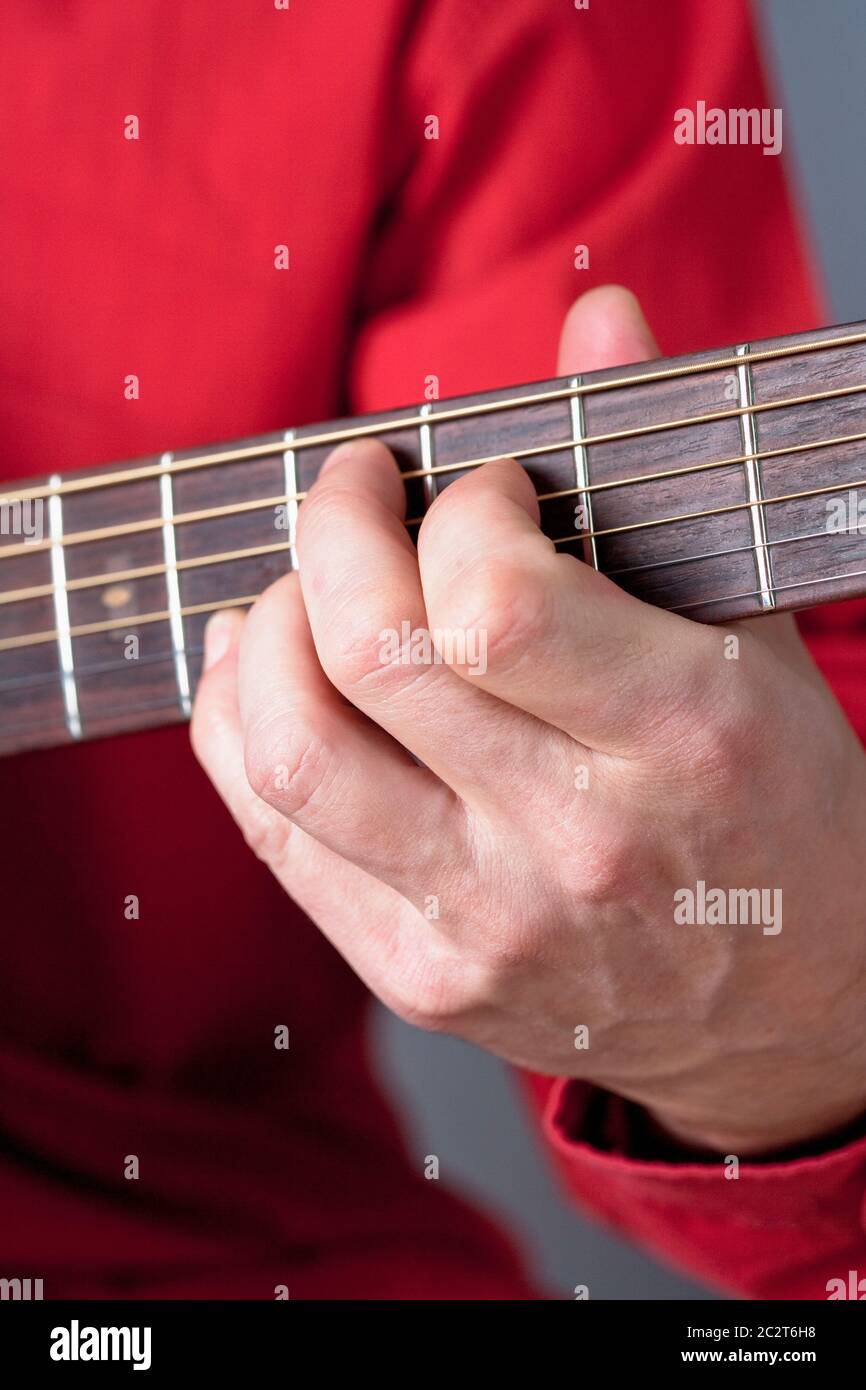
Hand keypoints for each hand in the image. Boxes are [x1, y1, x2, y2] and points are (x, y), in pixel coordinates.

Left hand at [192, 286, 865, 1156]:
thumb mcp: (756, 637)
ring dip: (266, 632)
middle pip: (367, 656)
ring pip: (291, 751)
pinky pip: (275, 836)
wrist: (790, 1011)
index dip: (458, 511)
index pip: (495, 601)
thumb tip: (599, 311)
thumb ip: (664, 470)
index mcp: (683, 738)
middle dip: (329, 530)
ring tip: (295, 591)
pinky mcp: (421, 979)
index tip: (482, 487)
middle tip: (352, 491)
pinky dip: (240, 726)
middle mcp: (574, 843)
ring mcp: (485, 924)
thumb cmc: (778, 806)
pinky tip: (264, 675)